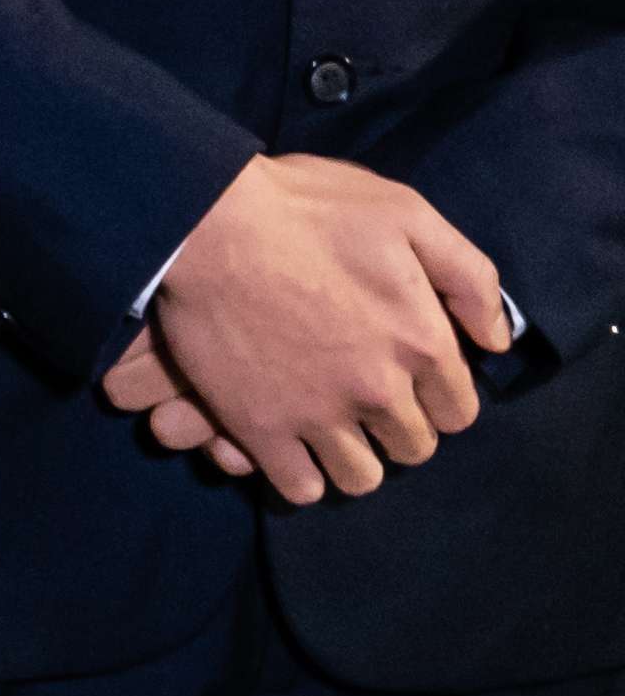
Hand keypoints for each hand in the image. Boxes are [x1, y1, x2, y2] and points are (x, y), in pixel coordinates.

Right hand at [129, 153, 519, 502]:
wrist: (200, 218)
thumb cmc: (303, 207)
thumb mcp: (405, 213)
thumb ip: (468, 276)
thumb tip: (496, 340)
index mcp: (422, 342)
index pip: (458, 411)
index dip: (436, 396)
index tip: (406, 378)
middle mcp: (379, 390)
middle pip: (413, 447)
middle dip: (397, 428)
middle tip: (364, 399)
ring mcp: (317, 414)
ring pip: (362, 477)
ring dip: (354, 458)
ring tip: (331, 429)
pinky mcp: (259, 426)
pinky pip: (300, 488)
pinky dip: (302, 476)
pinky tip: (292, 447)